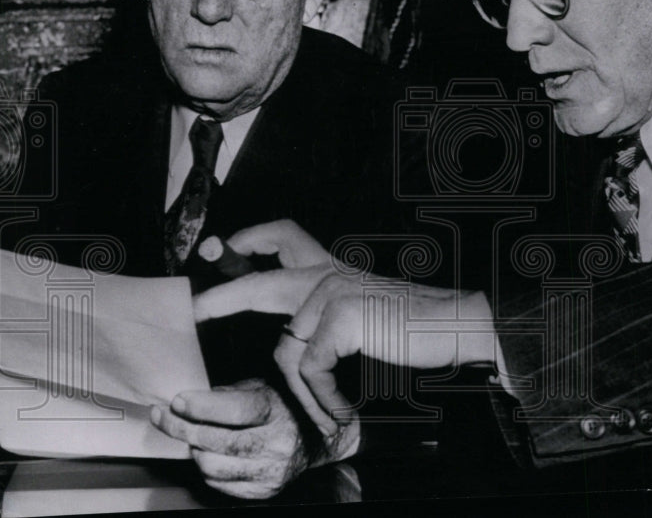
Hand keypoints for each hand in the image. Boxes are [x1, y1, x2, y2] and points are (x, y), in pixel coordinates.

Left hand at [150, 379, 359, 499]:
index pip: (236, 411)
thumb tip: (189, 401)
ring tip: (194, 435)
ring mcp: (270, 471)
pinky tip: (211, 453)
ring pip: (211, 465)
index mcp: (277, 411)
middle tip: (163, 416)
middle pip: (217, 441)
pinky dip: (207, 468)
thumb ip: (228, 394)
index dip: (202, 406)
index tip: (177, 401)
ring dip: (194, 449)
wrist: (316, 439)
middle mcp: (277, 443)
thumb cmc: (283, 407)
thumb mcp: (261, 387)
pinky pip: (218, 484)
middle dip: (182, 428)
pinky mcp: (263, 491)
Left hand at [193, 221, 498, 437]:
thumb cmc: (418, 327)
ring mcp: (333, 291)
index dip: (252, 238)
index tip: (226, 245)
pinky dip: (323, 395)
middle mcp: (330, 273)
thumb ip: (329, 318)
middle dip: (222, 298)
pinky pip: (310, 366)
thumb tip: (293, 339)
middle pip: (261, 281)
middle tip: (194, 311)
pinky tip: (340, 409)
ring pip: (287, 347)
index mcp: (335, 268)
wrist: (458, 325)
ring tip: (327, 414)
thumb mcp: (365, 315)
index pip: (287, 237)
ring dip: (304, 390)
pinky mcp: (341, 315)